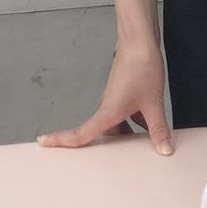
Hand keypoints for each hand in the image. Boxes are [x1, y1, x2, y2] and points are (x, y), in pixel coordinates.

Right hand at [36, 35, 173, 154]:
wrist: (141, 41)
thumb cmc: (141, 68)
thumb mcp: (153, 103)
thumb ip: (158, 129)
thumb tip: (164, 150)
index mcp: (107, 113)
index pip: (80, 134)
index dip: (61, 140)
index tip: (42, 142)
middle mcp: (107, 106)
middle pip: (102, 134)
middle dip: (106, 149)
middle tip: (111, 166)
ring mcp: (116, 98)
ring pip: (116, 123)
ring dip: (125, 134)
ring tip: (139, 148)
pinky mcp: (125, 91)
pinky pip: (125, 113)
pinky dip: (134, 122)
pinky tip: (150, 126)